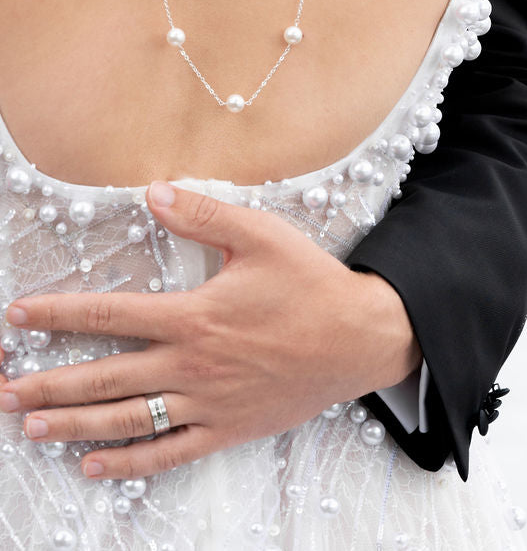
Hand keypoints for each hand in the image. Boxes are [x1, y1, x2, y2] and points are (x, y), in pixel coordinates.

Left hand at [0, 181, 420, 481]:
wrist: (358, 339)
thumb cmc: (311, 285)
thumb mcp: (262, 235)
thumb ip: (204, 215)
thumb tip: (154, 194)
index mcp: (194, 316)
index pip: (111, 316)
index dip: (60, 314)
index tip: (20, 314)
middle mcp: (191, 365)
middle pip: (104, 378)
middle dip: (47, 385)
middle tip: (4, 391)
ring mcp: (207, 403)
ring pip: (126, 420)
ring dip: (73, 425)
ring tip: (32, 426)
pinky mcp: (226, 428)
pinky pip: (168, 452)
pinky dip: (127, 463)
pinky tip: (94, 465)